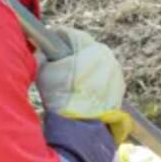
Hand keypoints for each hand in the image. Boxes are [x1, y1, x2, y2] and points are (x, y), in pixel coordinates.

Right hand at [35, 26, 131, 141]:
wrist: (81, 126)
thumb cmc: (62, 97)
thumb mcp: (44, 72)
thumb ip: (42, 56)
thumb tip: (41, 51)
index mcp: (91, 48)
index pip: (71, 35)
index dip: (56, 38)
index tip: (47, 44)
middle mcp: (108, 57)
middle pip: (85, 49)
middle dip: (71, 53)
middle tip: (57, 63)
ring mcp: (116, 73)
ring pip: (96, 64)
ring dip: (84, 67)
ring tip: (70, 79)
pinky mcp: (119, 88)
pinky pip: (104, 78)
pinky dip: (93, 81)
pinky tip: (82, 91)